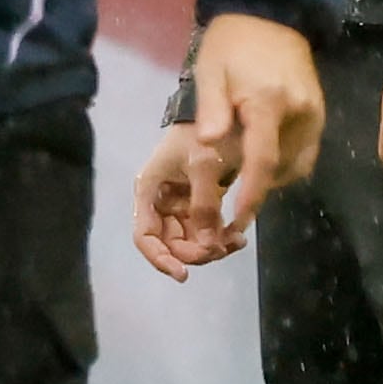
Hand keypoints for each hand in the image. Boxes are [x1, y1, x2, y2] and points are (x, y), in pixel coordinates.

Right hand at [128, 125, 244, 281]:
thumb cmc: (204, 133)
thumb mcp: (203, 165)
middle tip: (221, 249)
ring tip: (236, 241)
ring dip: (211, 247)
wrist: (224, 110)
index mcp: (150, 191)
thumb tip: (208, 245)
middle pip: (170, 243)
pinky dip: (221, 237)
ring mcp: (181, 204)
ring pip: (190, 241)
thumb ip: (204, 206)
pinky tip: (237, 236)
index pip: (145, 236)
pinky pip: (207, 230)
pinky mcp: (200, 204)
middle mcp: (161, 202)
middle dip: (195, 252)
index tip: (183, 273)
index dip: (159, 258)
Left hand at [192, 11, 326, 233]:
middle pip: (283, 168)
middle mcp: (301, 112)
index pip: (263, 161)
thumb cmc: (231, 44)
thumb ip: (211, 110)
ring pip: (298, 164)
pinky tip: (263, 160)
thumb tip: (210, 146)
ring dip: (273, 178)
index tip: (240, 220)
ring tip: (243, 178)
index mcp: (270, 103)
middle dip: (259, 189)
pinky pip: (306, 152)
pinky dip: (286, 164)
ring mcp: (315, 113)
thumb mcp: (210, 72)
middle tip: (230, 200)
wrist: (269, 14)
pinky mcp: (320, 112)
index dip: (252, 194)